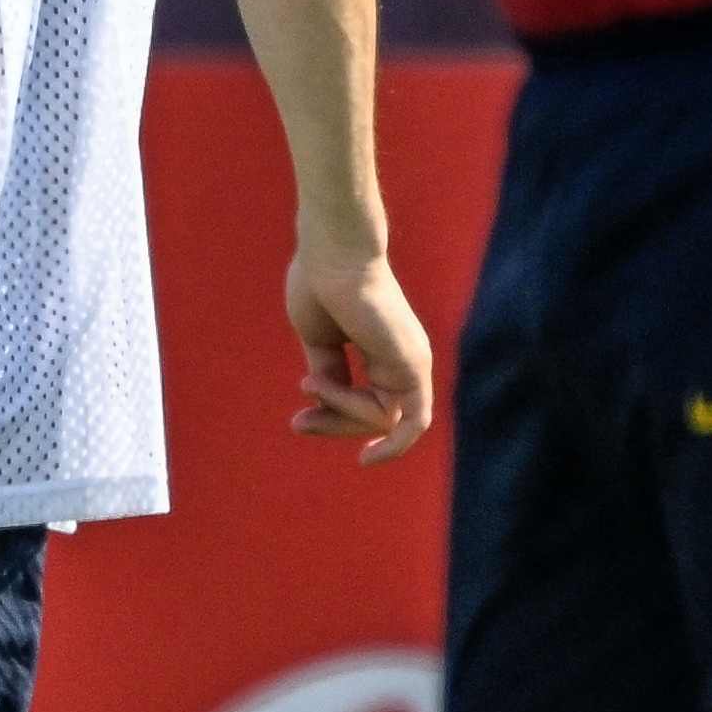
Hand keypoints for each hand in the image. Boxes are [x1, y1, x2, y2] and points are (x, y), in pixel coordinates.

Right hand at [281, 233, 437, 462]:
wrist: (332, 255)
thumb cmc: (321, 284)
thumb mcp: (319, 340)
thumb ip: (329, 373)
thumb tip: (326, 401)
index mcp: (384, 352)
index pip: (366, 405)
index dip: (333, 418)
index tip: (299, 421)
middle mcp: (404, 360)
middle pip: (374, 418)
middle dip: (333, 424)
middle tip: (298, 423)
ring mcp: (412, 362)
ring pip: (381, 419)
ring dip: (339, 410)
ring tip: (313, 381)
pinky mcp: (412, 364)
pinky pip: (405, 419)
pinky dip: (392, 443)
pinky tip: (368, 456)